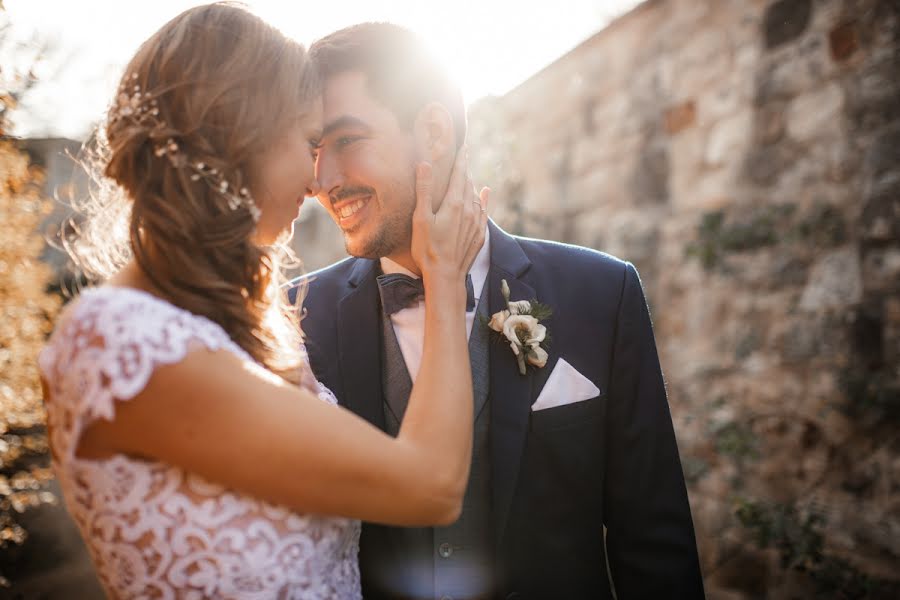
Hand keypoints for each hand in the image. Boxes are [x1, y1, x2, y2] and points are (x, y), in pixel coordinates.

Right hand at [410, 147, 489, 287]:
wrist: (446, 276)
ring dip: (470, 183)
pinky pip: (483, 210)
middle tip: (464, 154)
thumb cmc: (428, 248)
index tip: (463, 144)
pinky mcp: (479, 234)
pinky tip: (485, 193)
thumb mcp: (421, 218)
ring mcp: (476, 222)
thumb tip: (425, 164)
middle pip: (468, 182)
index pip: (459, 174)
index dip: (460, 158)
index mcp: (454, 203)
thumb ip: (424, 190)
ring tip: (467, 173)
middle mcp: (469, 210)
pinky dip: (483, 198)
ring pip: (475, 195)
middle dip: (464, 168)